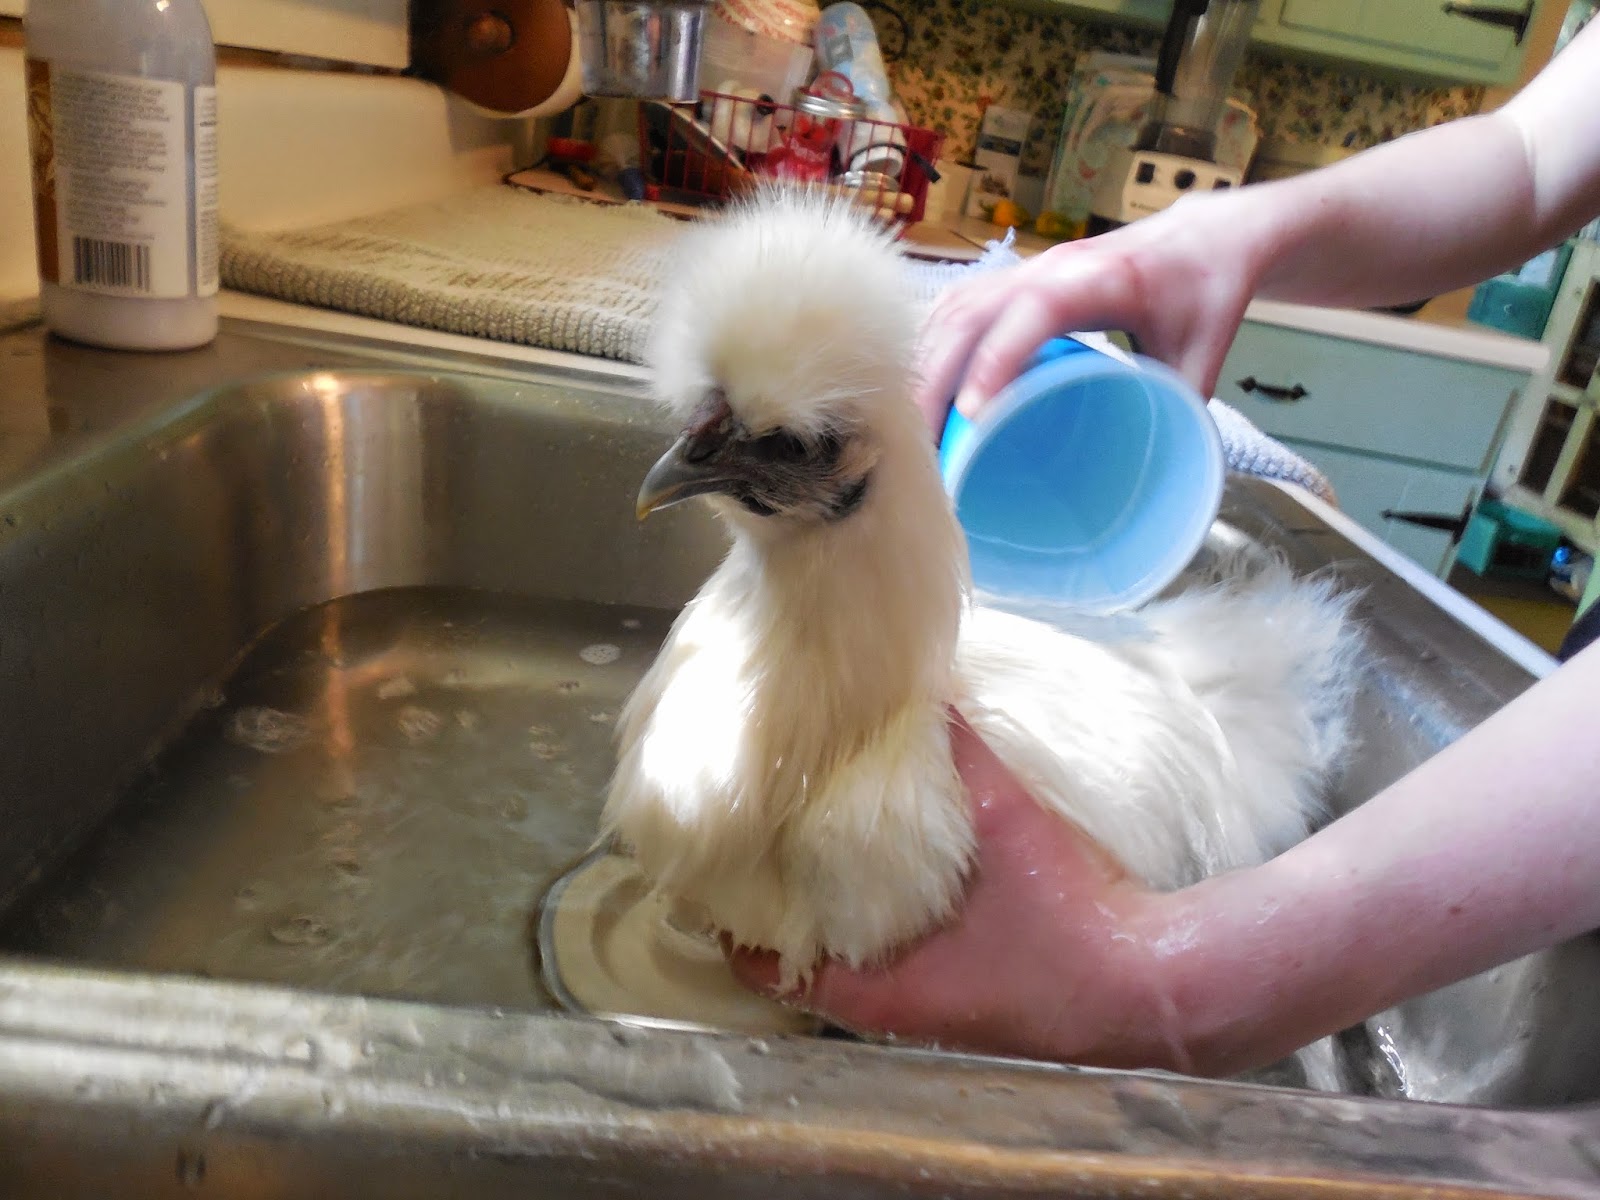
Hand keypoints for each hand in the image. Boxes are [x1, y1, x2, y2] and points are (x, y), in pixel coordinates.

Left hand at [729, 719, 1196, 1071]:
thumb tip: (926, 688)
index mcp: (882, 990)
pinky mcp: (969, 995)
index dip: (733, 927)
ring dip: (829, 915)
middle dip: (778, 909)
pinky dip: (881, 921)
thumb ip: (963, 755)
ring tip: (803, 847)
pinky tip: (886, 872)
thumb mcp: (1011, 823)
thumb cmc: (1073, 924)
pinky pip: (901, 959)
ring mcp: (933, 1007)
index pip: (770, 969)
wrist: (1157, 989)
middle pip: (805, 963)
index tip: (712, 876)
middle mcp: (896, 1006)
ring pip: (853, 962)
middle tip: (753, 845)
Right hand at [913, 189, 1268, 436]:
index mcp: (1100, 279)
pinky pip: (954, 308)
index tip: (972, 415)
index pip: (1033, 311)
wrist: (1201, 236)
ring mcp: (1025, 270)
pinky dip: (929, 349)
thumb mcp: (1206, 352)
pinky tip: (916, 390)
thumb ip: (1182, 407)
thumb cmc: (1204, 290)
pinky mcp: (1013, 281)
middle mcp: (1050, 268)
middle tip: (920, 444)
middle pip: (970, 312)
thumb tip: (1158, 472)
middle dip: (935, 377)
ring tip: (908, 428)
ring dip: (923, 365)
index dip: (998, 359)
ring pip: (952, 309)